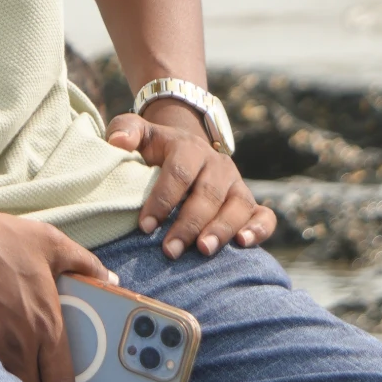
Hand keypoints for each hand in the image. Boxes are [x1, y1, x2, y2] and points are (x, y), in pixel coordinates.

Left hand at [106, 105, 275, 259]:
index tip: (145, 226)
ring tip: (203, 250)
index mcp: (188, 148)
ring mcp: (236, 184)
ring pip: (237, 206)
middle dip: (189, 223)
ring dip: (221, 229)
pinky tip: (244, 244)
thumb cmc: (156, 148)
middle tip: (170, 251)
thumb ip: (124, 130)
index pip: (178, 173)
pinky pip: (265, 215)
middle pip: (207, 194)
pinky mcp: (249, 202)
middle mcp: (217, 165)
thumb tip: (117, 143)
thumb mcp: (139, 133)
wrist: (186, 147)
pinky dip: (259, 229)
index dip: (162, 199)